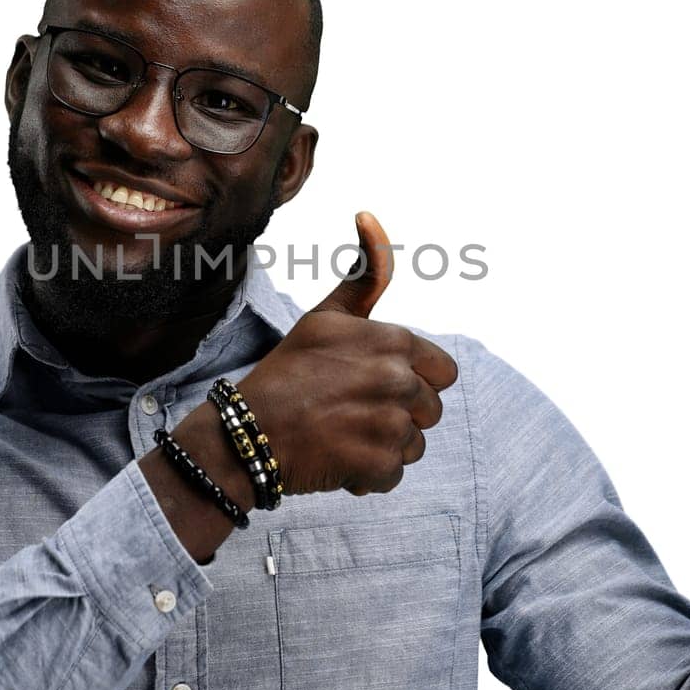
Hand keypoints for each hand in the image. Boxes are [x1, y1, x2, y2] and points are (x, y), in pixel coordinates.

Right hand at [238, 211, 459, 496]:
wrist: (247, 433)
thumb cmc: (288, 372)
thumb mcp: (326, 316)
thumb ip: (364, 276)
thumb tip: (369, 215)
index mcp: (394, 341)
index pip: (442, 371)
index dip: (410, 381)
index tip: (371, 384)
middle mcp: (398, 380)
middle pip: (431, 410)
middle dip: (398, 415)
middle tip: (352, 411)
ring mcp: (389, 424)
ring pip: (414, 443)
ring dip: (384, 446)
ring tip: (343, 433)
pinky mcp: (378, 465)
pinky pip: (394, 474)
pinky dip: (368, 475)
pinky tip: (337, 458)